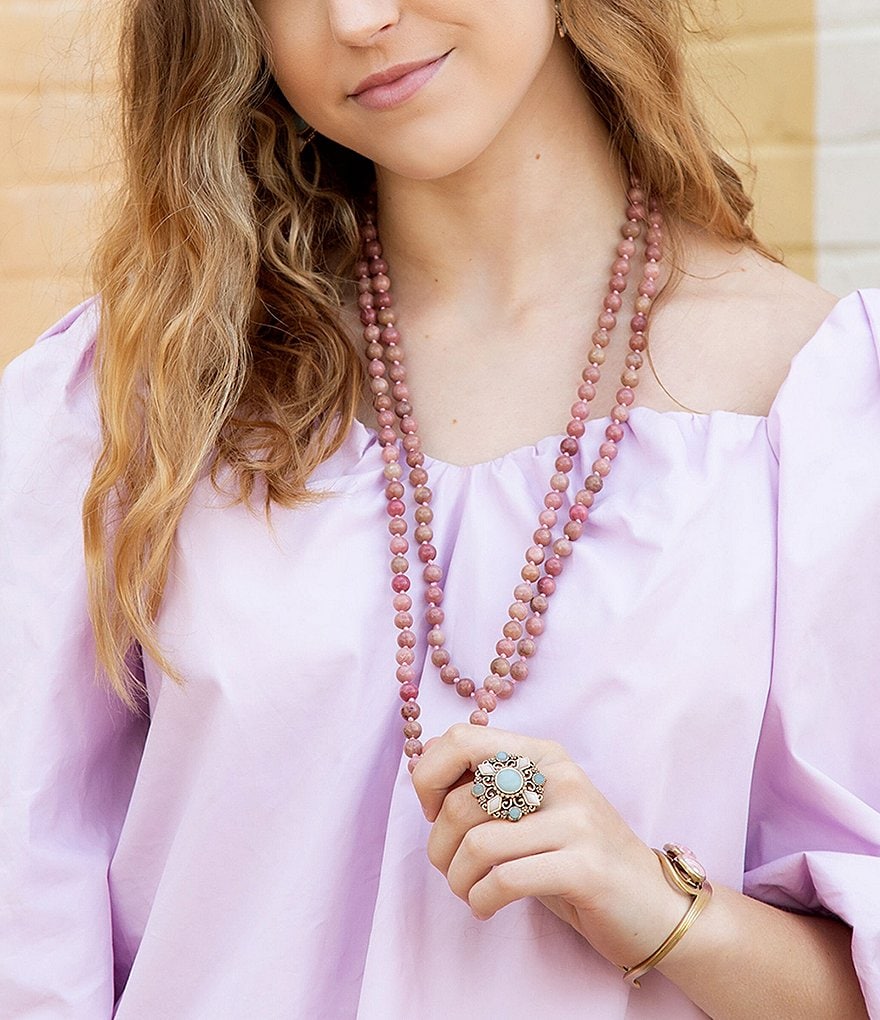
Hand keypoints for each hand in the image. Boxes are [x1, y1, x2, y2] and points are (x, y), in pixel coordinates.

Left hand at [410, 723, 690, 968]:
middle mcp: (560, 777)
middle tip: (450, 869)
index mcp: (542, 755)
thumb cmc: (576, 860)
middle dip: (438, 846)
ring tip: (469, 892)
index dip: (429, 777)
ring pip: (478, 843)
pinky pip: (505, 879)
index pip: (462, 737)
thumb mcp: (533, 812)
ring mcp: (576, 821)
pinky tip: (486, 907)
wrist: (653, 907)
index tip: (434, 813)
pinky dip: (481, 899)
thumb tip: (423, 765)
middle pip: (461, 800)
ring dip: (458, 879)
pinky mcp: (585, 868)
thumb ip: (488, 787)